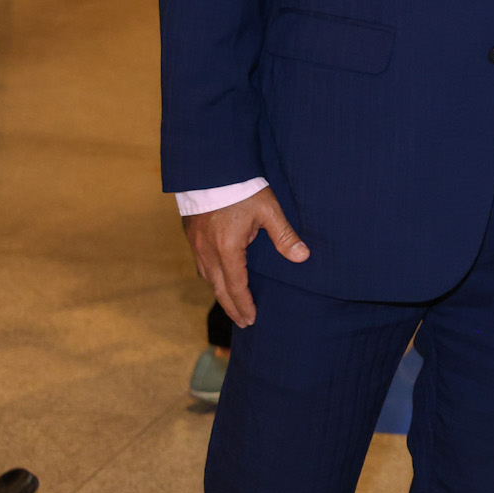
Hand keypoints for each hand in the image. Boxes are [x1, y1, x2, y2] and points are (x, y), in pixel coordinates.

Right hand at [181, 186, 309, 326]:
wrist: (210, 170)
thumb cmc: (242, 189)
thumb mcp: (268, 211)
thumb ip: (284, 236)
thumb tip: (302, 257)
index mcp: (227, 249)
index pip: (236, 287)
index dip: (244, 305)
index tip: (252, 319)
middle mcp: (208, 252)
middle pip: (218, 289)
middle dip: (231, 308)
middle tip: (243, 322)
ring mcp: (196, 245)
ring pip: (207, 278)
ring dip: (220, 294)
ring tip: (232, 304)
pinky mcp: (191, 236)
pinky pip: (200, 265)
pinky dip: (210, 277)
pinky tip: (218, 278)